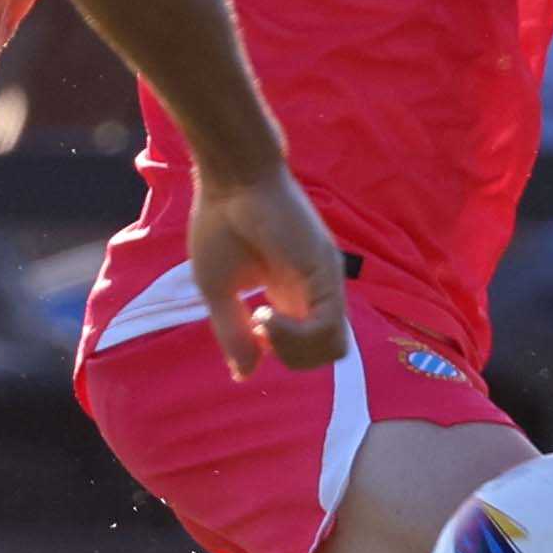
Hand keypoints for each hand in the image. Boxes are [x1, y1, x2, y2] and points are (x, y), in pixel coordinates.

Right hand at [189, 163, 350, 375]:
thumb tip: (245, 375)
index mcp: (292, 294)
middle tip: (259, 328)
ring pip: (334, 348)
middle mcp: (314, 291)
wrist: (230, 178)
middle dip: (292, 357)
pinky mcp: (325, 270)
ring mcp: (324, 281)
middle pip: (328, 352)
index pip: (309, 346)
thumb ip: (234, 332)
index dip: (282, 352)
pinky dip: (295, 335)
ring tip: (262, 320)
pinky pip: (326, 326)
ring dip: (294, 351)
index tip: (250, 329)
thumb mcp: (218, 290)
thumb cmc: (221, 222)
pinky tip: (265, 314)